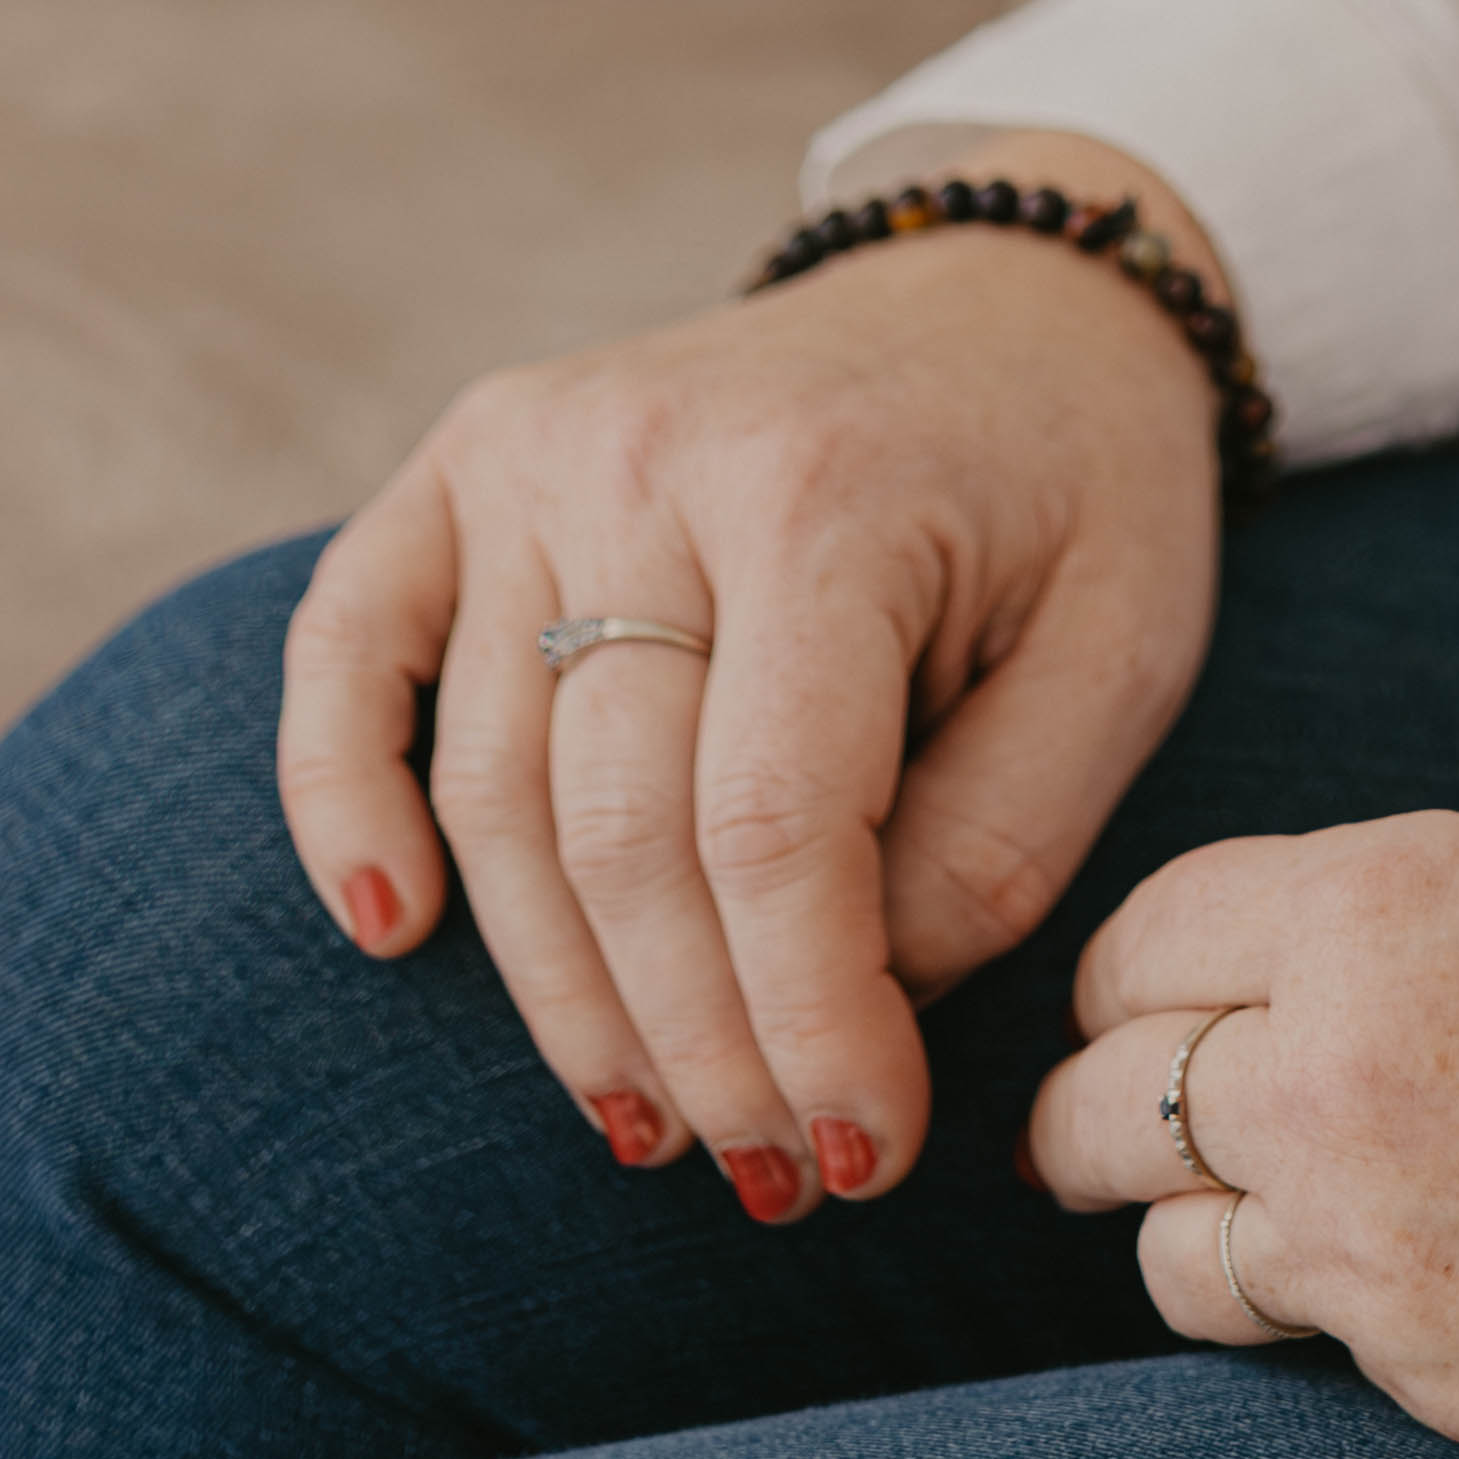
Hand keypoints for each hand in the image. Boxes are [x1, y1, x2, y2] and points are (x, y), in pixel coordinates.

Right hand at [276, 137, 1228, 1219]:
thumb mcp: (1123, 648)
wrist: (1010, 288)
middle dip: (700, 1041)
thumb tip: (843, 1006)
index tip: (865, 1155)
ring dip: (564, 993)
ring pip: (496, 789)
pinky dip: (335, 790)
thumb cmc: (1076, 486)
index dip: (809, 1023)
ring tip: (655, 1121)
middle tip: (769, 1170)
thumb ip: (997, 842)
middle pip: (621, 834)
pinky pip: (348, 641)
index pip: (775, 828)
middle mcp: (654, 454)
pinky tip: (390, 928)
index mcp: (831, 492)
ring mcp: (540, 445)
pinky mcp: (472, 451)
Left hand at [1028, 798, 1458, 1458]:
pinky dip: (1337, 1311)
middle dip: (1098, 1112)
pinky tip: (1422, 1273)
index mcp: (1386, 909)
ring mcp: (1385, 1253)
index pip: (1142, 939)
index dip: (1133, 969)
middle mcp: (1346, 1078)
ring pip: (1169, 1259)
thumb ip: (1421, 912)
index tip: (1145, 995)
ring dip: (1199, 1230)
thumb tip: (1321, 956)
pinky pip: (1313, 1350)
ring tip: (1267, 1213)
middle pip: (1101, 1109)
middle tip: (1120, 1123)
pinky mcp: (1446, 1386)